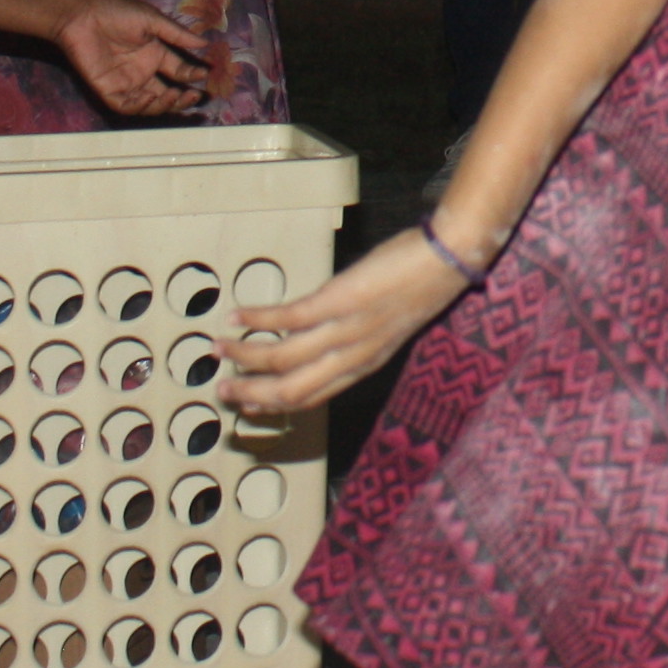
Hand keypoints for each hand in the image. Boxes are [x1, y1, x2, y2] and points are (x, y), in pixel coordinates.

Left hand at [51, 0, 214, 118]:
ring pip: (150, 104)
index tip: (205, 74)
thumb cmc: (116, 11)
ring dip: (165, 105)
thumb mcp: (152, 19)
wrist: (82, 14)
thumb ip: (176, 34)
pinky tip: (150, 97)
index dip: (193, 75)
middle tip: (196, 96)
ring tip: (176, 95)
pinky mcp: (108, 89)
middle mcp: (143, 71)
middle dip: (184, 98)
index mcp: (155, 54)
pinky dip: (140, 107)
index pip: (179, 71)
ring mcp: (126, 82)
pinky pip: (126, 106)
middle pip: (168, 94)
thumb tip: (204, 44)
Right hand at [229, 227, 463, 413]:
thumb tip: (319, 339)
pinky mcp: (339, 300)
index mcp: (363, 365)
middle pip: (289, 392)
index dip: (273, 407)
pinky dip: (257, 319)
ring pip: (282, 359)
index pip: (310, 400)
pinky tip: (238, 315)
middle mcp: (352, 357)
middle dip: (250, 394)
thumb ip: (355, 340)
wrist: (447, 260)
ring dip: (243, 355)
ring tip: (219, 346)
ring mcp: (345, 330)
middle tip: (221, 389)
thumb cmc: (420, 288)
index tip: (246, 406)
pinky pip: (288, 318)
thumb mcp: (388, 326)